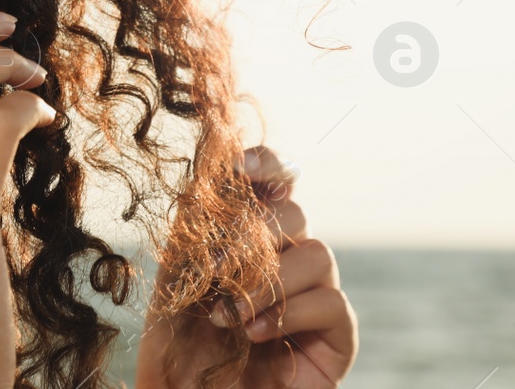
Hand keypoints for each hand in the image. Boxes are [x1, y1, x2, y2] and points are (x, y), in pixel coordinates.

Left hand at [135, 146, 358, 388]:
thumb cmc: (178, 348)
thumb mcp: (177, 276)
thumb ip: (197, 225)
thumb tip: (213, 170)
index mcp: (249, 240)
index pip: (274, 185)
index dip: (265, 165)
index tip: (239, 165)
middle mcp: (287, 262)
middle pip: (294, 214)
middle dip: (253, 235)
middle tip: (215, 270)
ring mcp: (316, 298)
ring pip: (318, 254)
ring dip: (268, 280)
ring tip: (230, 315)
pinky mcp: (337, 339)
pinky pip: (332, 303)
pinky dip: (290, 313)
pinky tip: (255, 334)